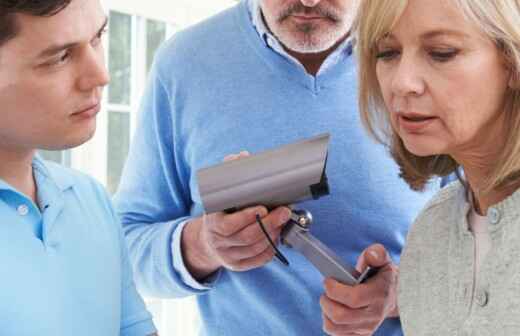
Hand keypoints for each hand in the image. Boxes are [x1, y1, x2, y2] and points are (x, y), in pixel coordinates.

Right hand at [181, 151, 291, 279]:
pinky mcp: (238, 265)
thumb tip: (242, 157)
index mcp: (212, 223)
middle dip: (269, 223)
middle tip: (284, 211)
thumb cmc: (218, 214)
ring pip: (255, 248)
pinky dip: (271, 247)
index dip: (247, 218)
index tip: (263, 208)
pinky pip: (259, 259)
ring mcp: (228, 256)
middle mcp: (219, 242)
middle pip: (247, 236)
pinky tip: (277, 235)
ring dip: (273, 234)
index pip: (228, 225)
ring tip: (282, 220)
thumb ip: (228, 175)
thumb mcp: (218, 196)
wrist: (206, 242)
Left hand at [320, 244, 398, 335]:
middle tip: (327, 290)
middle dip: (326, 300)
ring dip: (325, 311)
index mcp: (379, 294)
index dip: (335, 290)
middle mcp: (374, 315)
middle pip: (340, 315)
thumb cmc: (381, 276)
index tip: (328, 280)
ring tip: (329, 300)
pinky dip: (329, 323)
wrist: (393, 296)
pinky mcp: (360, 334)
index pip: (353, 298)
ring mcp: (367, 327)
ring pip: (335, 327)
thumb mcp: (382, 260)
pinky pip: (337, 334)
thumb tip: (371, 255)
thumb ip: (377, 254)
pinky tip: (333, 310)